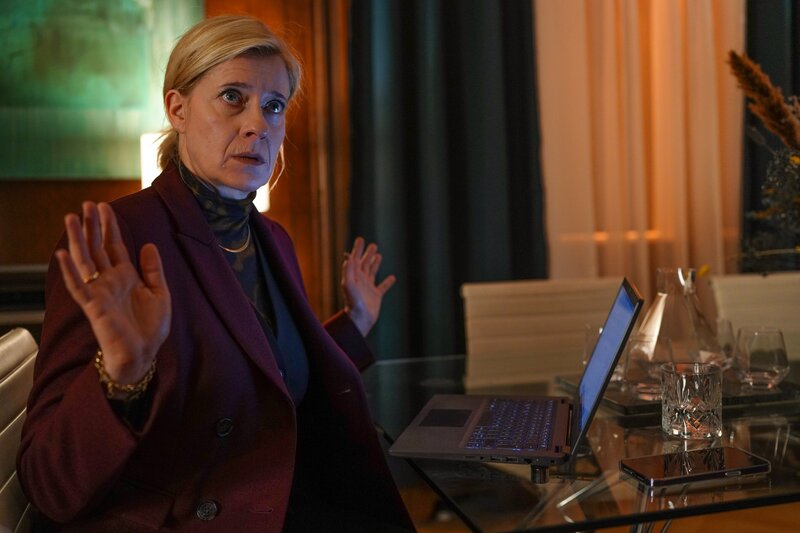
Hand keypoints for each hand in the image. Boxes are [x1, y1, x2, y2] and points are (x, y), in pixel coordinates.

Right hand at [56, 202, 170, 385]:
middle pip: (97, 248)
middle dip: (91, 226)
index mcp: (126, 276)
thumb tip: (149, 245)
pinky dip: (70, 271)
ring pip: (84, 261)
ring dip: (77, 239)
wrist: (144, 354)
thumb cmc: (151, 328)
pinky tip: (63, 254)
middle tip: (86, 204)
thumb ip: (153, 270)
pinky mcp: (94, 307)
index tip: (103, 207)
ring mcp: (100, 292)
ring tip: (71, 218)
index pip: (114, 245)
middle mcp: (110, 281)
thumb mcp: (160, 294)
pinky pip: (79, 287)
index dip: (109, 227)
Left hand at [341, 237, 395, 335]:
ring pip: (372, 272)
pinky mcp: (376, 296)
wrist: (359, 319)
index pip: (356, 259)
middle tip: (372, 245)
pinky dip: (387, 282)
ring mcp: (368, 288)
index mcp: (354, 276)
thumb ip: (348, 271)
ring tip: (379, 255)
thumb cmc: (353, 303)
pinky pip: (382, 287)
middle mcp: (361, 280)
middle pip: (364, 264)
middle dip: (368, 254)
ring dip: (375, 264)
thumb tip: (348, 257)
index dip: (358, 249)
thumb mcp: (348, 285)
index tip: (361, 239)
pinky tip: (392, 278)